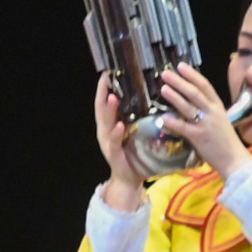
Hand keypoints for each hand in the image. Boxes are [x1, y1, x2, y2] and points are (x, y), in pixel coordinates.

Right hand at [92, 76, 148, 209]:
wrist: (129, 178)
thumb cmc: (134, 153)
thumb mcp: (135, 132)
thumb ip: (137, 117)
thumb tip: (149, 97)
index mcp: (110, 124)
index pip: (105, 102)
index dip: (105, 88)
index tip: (107, 73)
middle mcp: (105, 131)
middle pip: (101, 108)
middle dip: (103, 93)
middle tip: (106, 78)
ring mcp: (107, 142)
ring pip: (106, 123)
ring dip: (109, 110)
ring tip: (113, 97)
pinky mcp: (113, 154)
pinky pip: (114, 142)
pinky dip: (116, 134)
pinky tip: (120, 126)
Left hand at [155, 65, 251, 179]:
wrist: (235, 160)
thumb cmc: (226, 141)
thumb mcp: (220, 121)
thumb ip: (208, 111)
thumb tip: (190, 102)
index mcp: (218, 107)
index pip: (205, 86)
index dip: (192, 75)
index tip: (181, 66)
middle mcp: (212, 112)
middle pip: (194, 93)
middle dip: (179, 82)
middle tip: (166, 73)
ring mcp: (206, 124)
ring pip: (188, 107)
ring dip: (175, 97)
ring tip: (163, 88)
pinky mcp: (199, 137)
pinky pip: (183, 127)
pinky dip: (173, 122)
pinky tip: (163, 118)